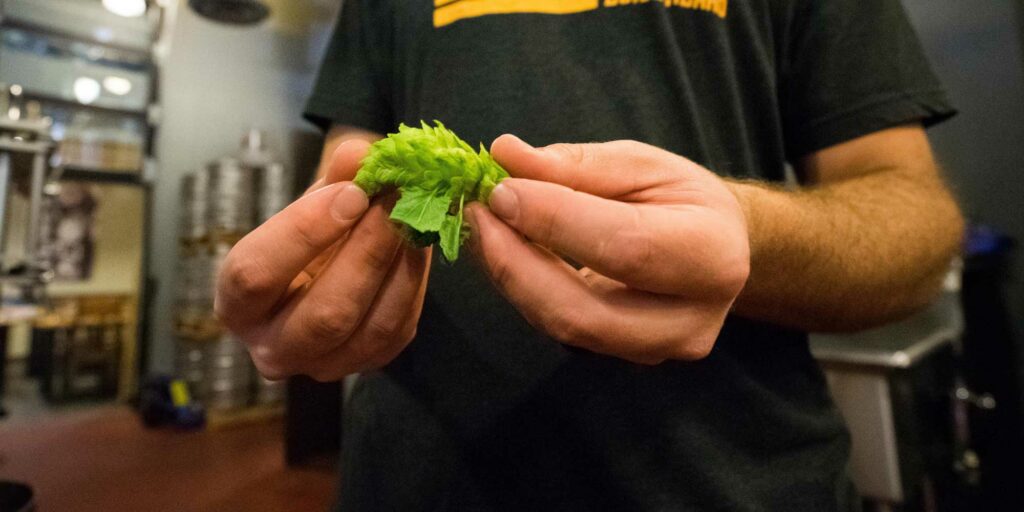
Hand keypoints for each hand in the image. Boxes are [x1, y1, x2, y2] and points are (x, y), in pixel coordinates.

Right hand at [215, 140, 429, 380]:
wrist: (326, 271)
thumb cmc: (308, 233)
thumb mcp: (312, 200)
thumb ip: (335, 177)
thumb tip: (363, 153)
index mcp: (236, 304)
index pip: (256, 275)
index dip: (304, 231)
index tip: (351, 191)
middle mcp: (273, 349)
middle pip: (326, 313)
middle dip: (369, 251)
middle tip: (398, 199)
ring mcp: (324, 366)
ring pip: (373, 328)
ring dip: (401, 265)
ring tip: (418, 214)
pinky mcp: (368, 364)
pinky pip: (400, 328)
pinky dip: (416, 282)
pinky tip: (423, 240)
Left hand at [467, 136, 749, 364]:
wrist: (718, 249)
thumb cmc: (681, 199)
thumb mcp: (640, 164)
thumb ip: (576, 164)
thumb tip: (506, 154)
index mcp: (711, 256)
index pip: (625, 246)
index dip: (554, 221)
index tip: (501, 190)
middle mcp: (690, 321)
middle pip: (584, 312)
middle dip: (515, 264)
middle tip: (478, 214)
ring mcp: (656, 351)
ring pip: (564, 328)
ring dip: (511, 277)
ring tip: (484, 226)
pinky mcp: (622, 360)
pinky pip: (560, 330)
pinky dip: (523, 290)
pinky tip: (504, 251)